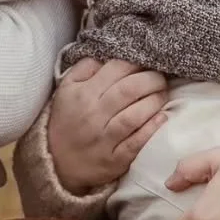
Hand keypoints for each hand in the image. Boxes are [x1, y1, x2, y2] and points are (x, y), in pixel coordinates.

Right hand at [47, 57, 167, 191]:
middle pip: (130, 89)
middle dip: (153, 79)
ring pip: (136, 115)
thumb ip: (84, 68)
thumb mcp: (66, 90)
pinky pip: (137, 142)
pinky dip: (152, 128)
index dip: (137, 62)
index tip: (147, 63)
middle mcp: (94, 114)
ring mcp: (105, 139)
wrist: (57, 163)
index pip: (117, 68)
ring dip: (155, 101)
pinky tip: (161, 118)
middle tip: (160, 79)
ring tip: (163, 95)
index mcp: (83, 94)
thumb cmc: (67, 121)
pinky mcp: (115, 159)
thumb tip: (106, 56)